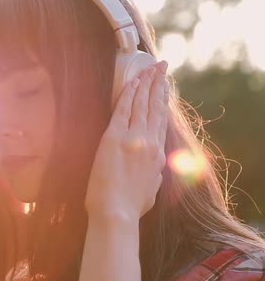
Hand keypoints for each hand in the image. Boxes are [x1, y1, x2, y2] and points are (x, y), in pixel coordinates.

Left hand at [84, 61, 168, 222]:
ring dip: (145, 83)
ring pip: (141, 104)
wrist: (116, 213)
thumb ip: (154, 172)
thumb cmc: (131, 206)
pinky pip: (123, 110)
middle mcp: (150, 143)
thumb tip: (154, 167)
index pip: (161, 121)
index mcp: (158, 155)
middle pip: (155, 107)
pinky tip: (132, 82)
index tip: (165, 86)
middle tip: (161, 67)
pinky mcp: (114, 138)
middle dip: (158, 84)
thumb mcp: (152, 188)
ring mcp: (133, 139)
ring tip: (149, 68)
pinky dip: (128, 94)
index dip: (163, 101)